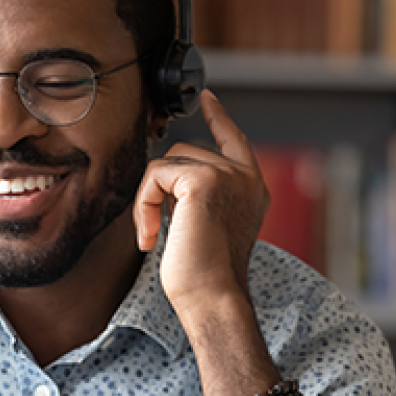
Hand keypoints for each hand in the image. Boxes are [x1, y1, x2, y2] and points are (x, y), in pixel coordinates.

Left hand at [135, 90, 268, 309]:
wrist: (212, 298)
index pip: (234, 140)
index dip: (218, 117)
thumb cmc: (205, 277)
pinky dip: (143, 205)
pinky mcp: (204, 179)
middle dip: (159, 190)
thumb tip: (167, 176)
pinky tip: (150, 236)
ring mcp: (228, 174)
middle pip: (183, 154)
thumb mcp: (207, 227)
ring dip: (148, 200)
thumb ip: (199, 196)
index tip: (206, 98)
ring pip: (165, 164)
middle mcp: (246, 177)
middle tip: (155, 231)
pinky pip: (154, 175)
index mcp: (252, 188)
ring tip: (154, 235)